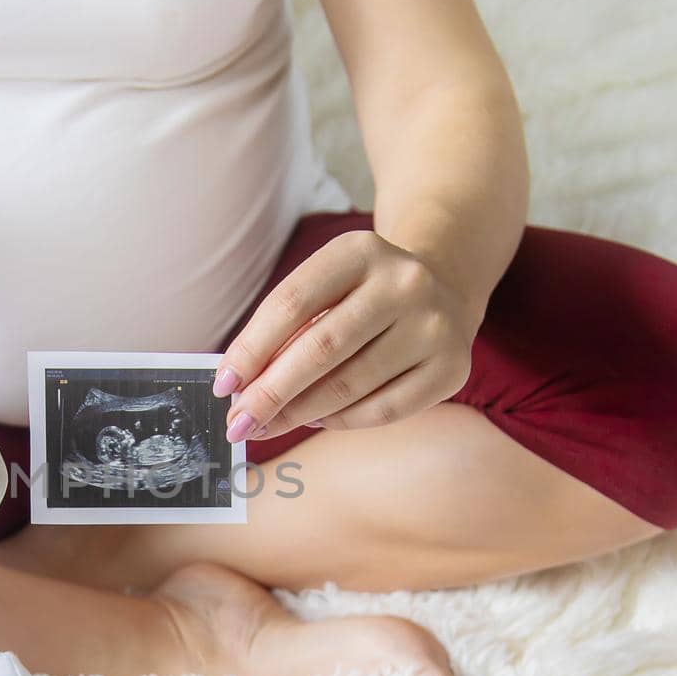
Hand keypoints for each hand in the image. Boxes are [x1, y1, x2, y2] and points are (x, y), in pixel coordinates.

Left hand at [215, 230, 478, 440]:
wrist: (443, 286)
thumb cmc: (361, 294)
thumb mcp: (325, 286)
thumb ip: (283, 328)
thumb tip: (238, 388)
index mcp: (359, 251)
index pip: (291, 303)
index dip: (251, 348)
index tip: (223, 384)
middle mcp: (404, 283)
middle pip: (320, 348)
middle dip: (270, 393)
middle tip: (238, 423)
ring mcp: (434, 326)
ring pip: (350, 386)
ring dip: (299, 413)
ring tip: (269, 424)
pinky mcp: (452, 368)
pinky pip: (382, 410)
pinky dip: (340, 421)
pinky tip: (316, 419)